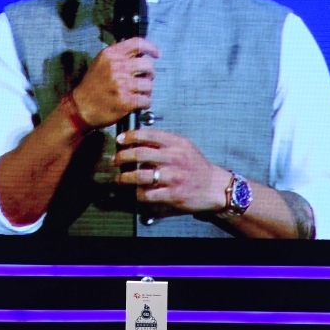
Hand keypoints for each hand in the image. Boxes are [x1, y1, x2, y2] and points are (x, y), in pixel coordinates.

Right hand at [71, 38, 159, 127]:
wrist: (81, 107)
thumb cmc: (92, 86)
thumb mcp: (100, 62)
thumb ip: (117, 53)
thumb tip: (135, 47)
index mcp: (110, 55)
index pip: (138, 44)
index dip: (151, 48)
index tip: (156, 54)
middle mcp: (116, 67)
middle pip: (148, 65)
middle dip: (150, 73)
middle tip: (145, 78)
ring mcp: (121, 85)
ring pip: (149, 85)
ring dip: (147, 91)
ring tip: (139, 93)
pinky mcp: (125, 101)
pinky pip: (146, 100)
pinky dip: (145, 103)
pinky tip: (138, 103)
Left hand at [115, 129, 230, 212]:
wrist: (214, 187)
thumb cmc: (196, 166)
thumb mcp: (184, 146)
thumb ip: (164, 141)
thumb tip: (138, 138)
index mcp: (177, 143)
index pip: (148, 134)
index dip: (130, 136)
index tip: (120, 139)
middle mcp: (174, 158)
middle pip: (140, 154)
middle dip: (122, 156)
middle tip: (115, 160)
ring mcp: (173, 177)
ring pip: (140, 175)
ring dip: (125, 177)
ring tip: (120, 178)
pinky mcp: (172, 194)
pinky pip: (147, 194)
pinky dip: (138, 193)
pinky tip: (136, 191)